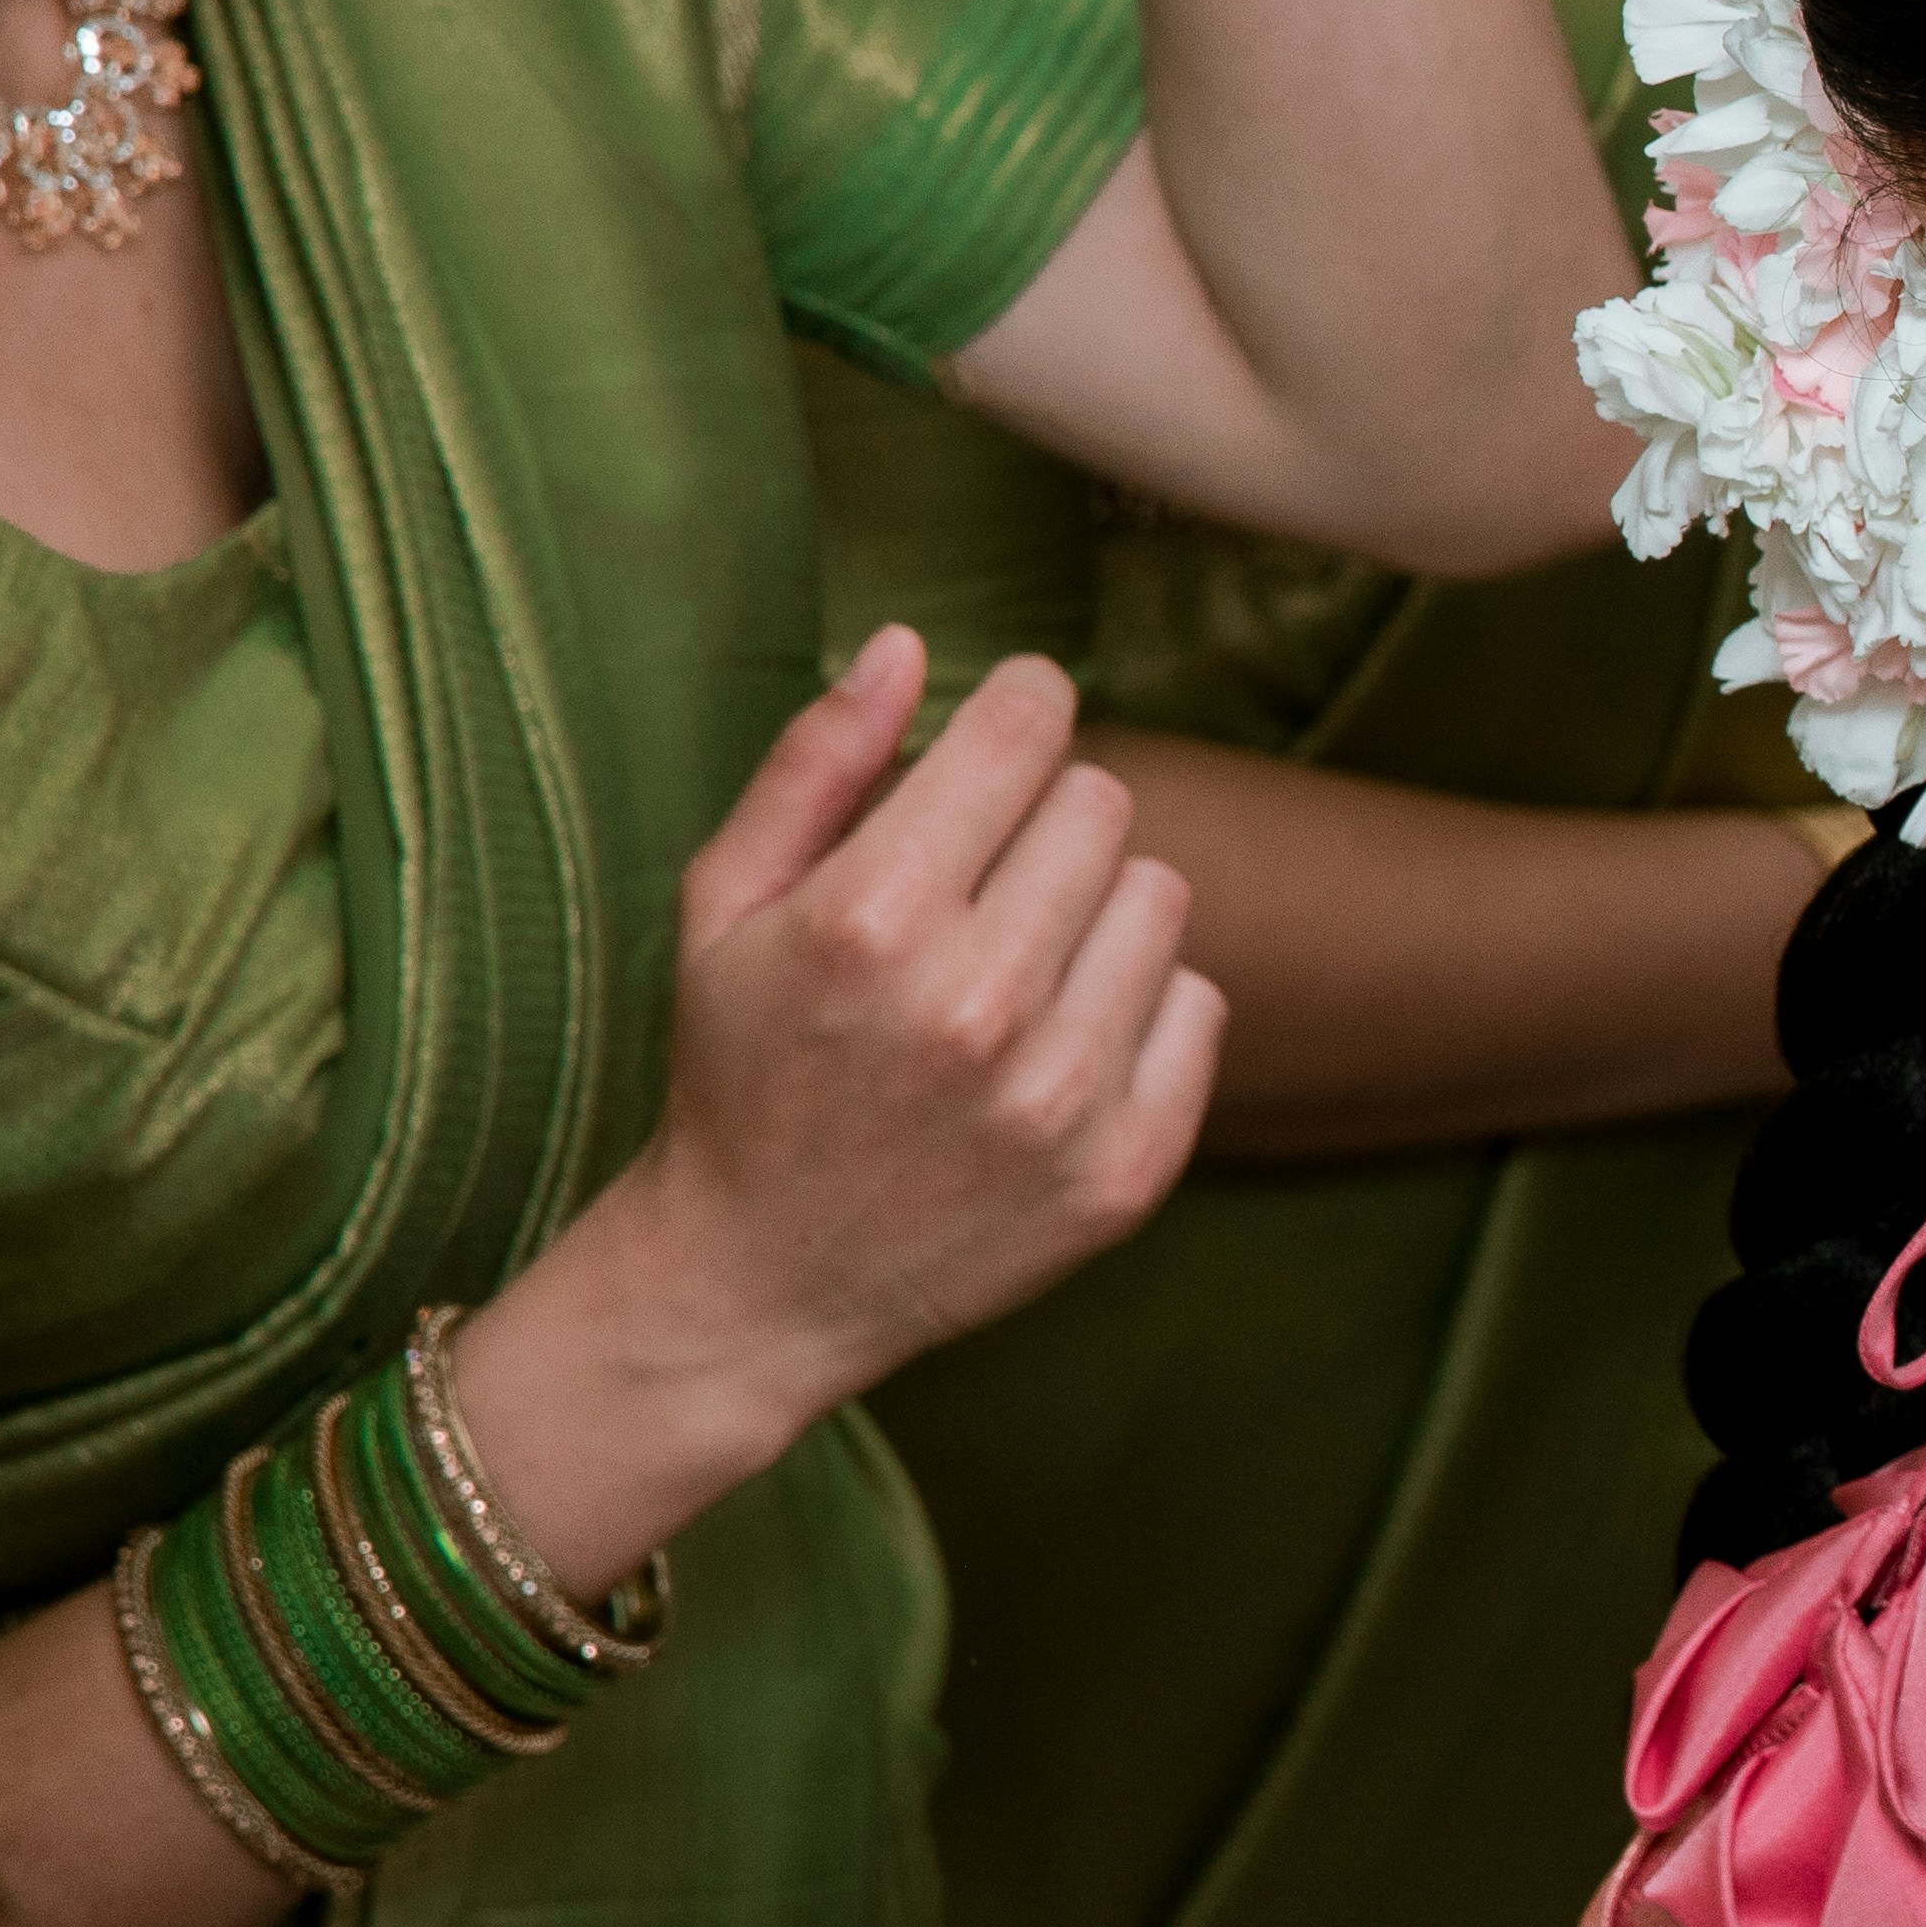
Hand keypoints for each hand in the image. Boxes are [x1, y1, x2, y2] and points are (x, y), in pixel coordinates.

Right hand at [572, 633, 1219, 1436]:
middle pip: (1101, 805)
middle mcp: (976, 1006)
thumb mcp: (724, 905)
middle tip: (983, 880)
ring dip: (1097, 909)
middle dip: (1044, 819)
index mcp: (872, 920)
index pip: (1025, 735)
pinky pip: (1200, 1004)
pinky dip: (1142, 1007)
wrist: (761, 1282)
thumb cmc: (740, 1070)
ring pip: (1161, 896)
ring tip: (1016, 966)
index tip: (1018, 716)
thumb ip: (816, 764)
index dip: (1026, 703)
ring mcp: (1061, 1097)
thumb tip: (906, 644)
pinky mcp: (1125, 1169)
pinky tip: (1057, 1042)